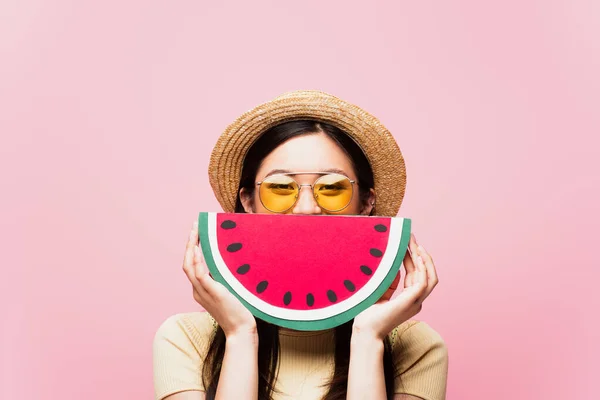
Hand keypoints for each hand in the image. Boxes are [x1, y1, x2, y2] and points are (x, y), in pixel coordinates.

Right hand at [182, 220, 256, 337]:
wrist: (241, 331)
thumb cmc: (240, 312)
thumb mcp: (230, 291)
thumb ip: (225, 279)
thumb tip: (232, 261)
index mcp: (201, 290)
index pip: (192, 266)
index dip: (192, 249)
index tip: (196, 234)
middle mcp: (198, 291)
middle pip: (187, 263)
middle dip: (190, 243)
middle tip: (194, 226)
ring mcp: (203, 293)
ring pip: (190, 266)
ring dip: (192, 247)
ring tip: (196, 232)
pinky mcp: (213, 293)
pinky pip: (200, 275)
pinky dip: (198, 261)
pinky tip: (200, 250)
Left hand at [352, 233, 438, 340]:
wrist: (365, 330)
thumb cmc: (368, 314)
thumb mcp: (380, 291)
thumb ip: (390, 280)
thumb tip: (394, 264)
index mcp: (409, 299)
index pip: (416, 274)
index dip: (413, 258)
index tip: (406, 243)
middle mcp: (415, 301)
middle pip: (426, 274)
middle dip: (421, 255)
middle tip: (412, 238)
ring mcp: (415, 302)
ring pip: (430, 278)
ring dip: (424, 259)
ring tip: (416, 244)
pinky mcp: (411, 302)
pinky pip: (424, 283)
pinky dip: (423, 269)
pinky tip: (417, 257)